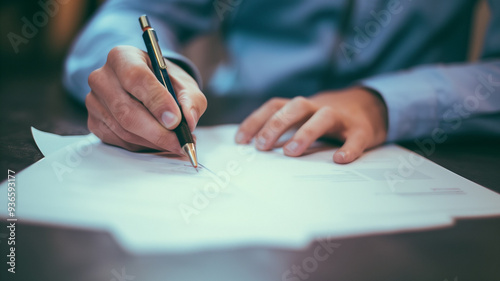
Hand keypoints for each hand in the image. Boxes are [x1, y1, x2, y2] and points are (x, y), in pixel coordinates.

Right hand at [86, 46, 206, 153]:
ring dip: (153, 141)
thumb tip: (188, 121)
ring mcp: (94, 101)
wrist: (150, 88)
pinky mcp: (94, 121)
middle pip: (126, 110)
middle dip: (157, 131)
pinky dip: (142, 146)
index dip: (157, 101)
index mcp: (123, 57)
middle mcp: (102, 77)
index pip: (136, 78)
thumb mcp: (185, 85)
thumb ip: (191, 100)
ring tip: (175, 143)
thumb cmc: (166, 83)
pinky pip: (119, 140)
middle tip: (180, 142)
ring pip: (124, 130)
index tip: (175, 121)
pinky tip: (157, 142)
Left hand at [235, 87, 387, 162]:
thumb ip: (284, 128)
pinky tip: (340, 160)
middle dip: (276, 124)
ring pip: (323, 117)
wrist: (371, 106)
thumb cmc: (328, 118)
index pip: (275, 106)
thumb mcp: (305, 118)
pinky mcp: (362, 130)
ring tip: (290, 152)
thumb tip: (253, 149)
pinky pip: (356, 138)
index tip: (240, 141)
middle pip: (296, 107)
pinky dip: (349, 148)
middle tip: (262, 146)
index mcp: (302, 106)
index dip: (256, 121)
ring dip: (306, 132)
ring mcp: (342, 117)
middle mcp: (319, 107)